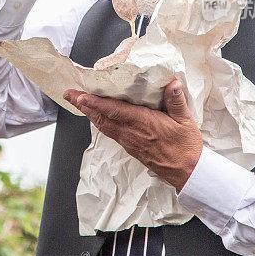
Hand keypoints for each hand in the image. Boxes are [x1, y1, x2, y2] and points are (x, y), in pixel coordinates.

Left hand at [63, 79, 202, 190]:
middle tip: (68, 94)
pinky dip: (99, 121)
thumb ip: (176, 101)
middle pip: (101, 117)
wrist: (186, 172)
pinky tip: (96, 116)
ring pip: (103, 125)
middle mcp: (131, 132)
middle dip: (83, 105)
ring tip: (77, 101)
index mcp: (143, 123)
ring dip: (88, 113)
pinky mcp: (130, 146)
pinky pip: (109, 132)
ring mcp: (128, 140)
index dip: (96, 103)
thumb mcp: (185, 121)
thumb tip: (173, 83)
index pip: (114, 111)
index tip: (81, 96)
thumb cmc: (186, 147)